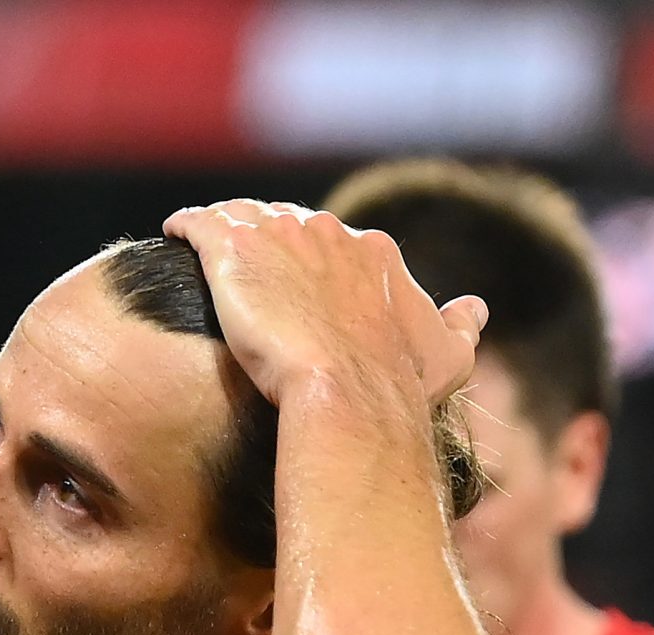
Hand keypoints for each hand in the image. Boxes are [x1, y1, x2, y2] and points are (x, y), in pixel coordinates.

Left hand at [162, 199, 485, 413]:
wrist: (349, 397)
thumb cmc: (399, 387)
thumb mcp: (448, 358)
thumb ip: (462, 327)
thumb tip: (477, 308)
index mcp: (373, 251)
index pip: (334, 239)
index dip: (313, 259)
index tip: (297, 283)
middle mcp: (326, 231)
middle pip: (285, 222)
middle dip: (269, 243)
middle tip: (249, 275)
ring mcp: (277, 234)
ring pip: (241, 216)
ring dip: (226, 231)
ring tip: (206, 254)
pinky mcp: (231, 249)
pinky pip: (198, 222)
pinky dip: (186, 226)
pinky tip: (176, 237)